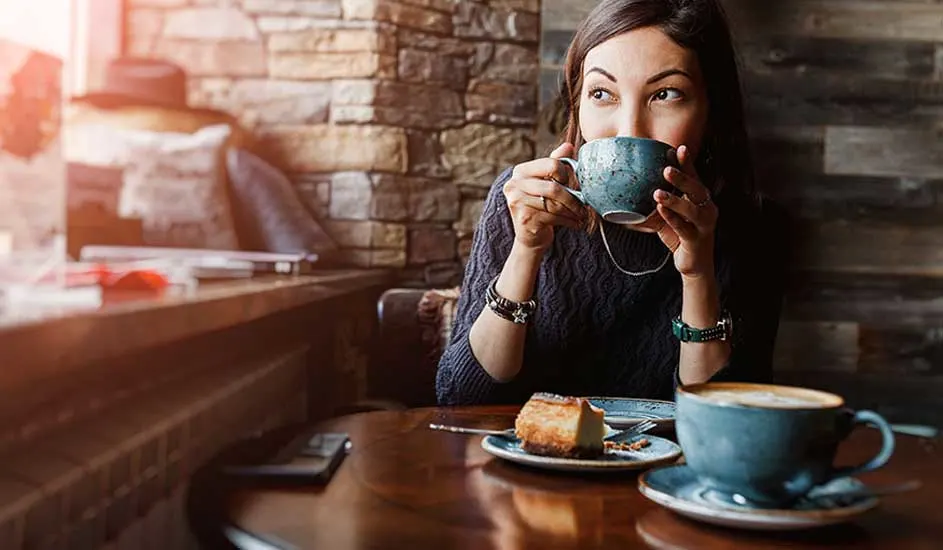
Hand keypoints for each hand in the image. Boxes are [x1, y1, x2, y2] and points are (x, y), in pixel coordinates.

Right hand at [504, 143, 586, 251]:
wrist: (530, 237)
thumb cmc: (540, 206)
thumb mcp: (546, 183)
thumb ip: (555, 164)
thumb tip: (568, 146)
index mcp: (520, 171)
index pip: (550, 164)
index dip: (565, 173)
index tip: (571, 183)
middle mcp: (514, 185)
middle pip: (553, 187)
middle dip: (573, 198)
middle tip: (583, 205)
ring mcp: (517, 202)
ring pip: (555, 204)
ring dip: (573, 211)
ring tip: (581, 215)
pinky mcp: (525, 219)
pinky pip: (554, 217)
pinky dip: (569, 221)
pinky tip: (576, 223)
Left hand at [652, 144, 718, 277]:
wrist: (693, 264)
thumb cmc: (679, 236)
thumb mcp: (666, 217)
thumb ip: (655, 205)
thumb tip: (627, 195)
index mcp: (700, 200)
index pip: (694, 177)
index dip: (687, 163)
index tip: (679, 148)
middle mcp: (706, 209)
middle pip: (696, 189)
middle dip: (682, 178)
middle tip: (666, 168)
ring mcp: (704, 225)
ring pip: (692, 209)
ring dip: (674, 200)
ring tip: (657, 193)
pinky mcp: (697, 240)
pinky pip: (684, 228)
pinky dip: (672, 219)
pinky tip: (661, 211)